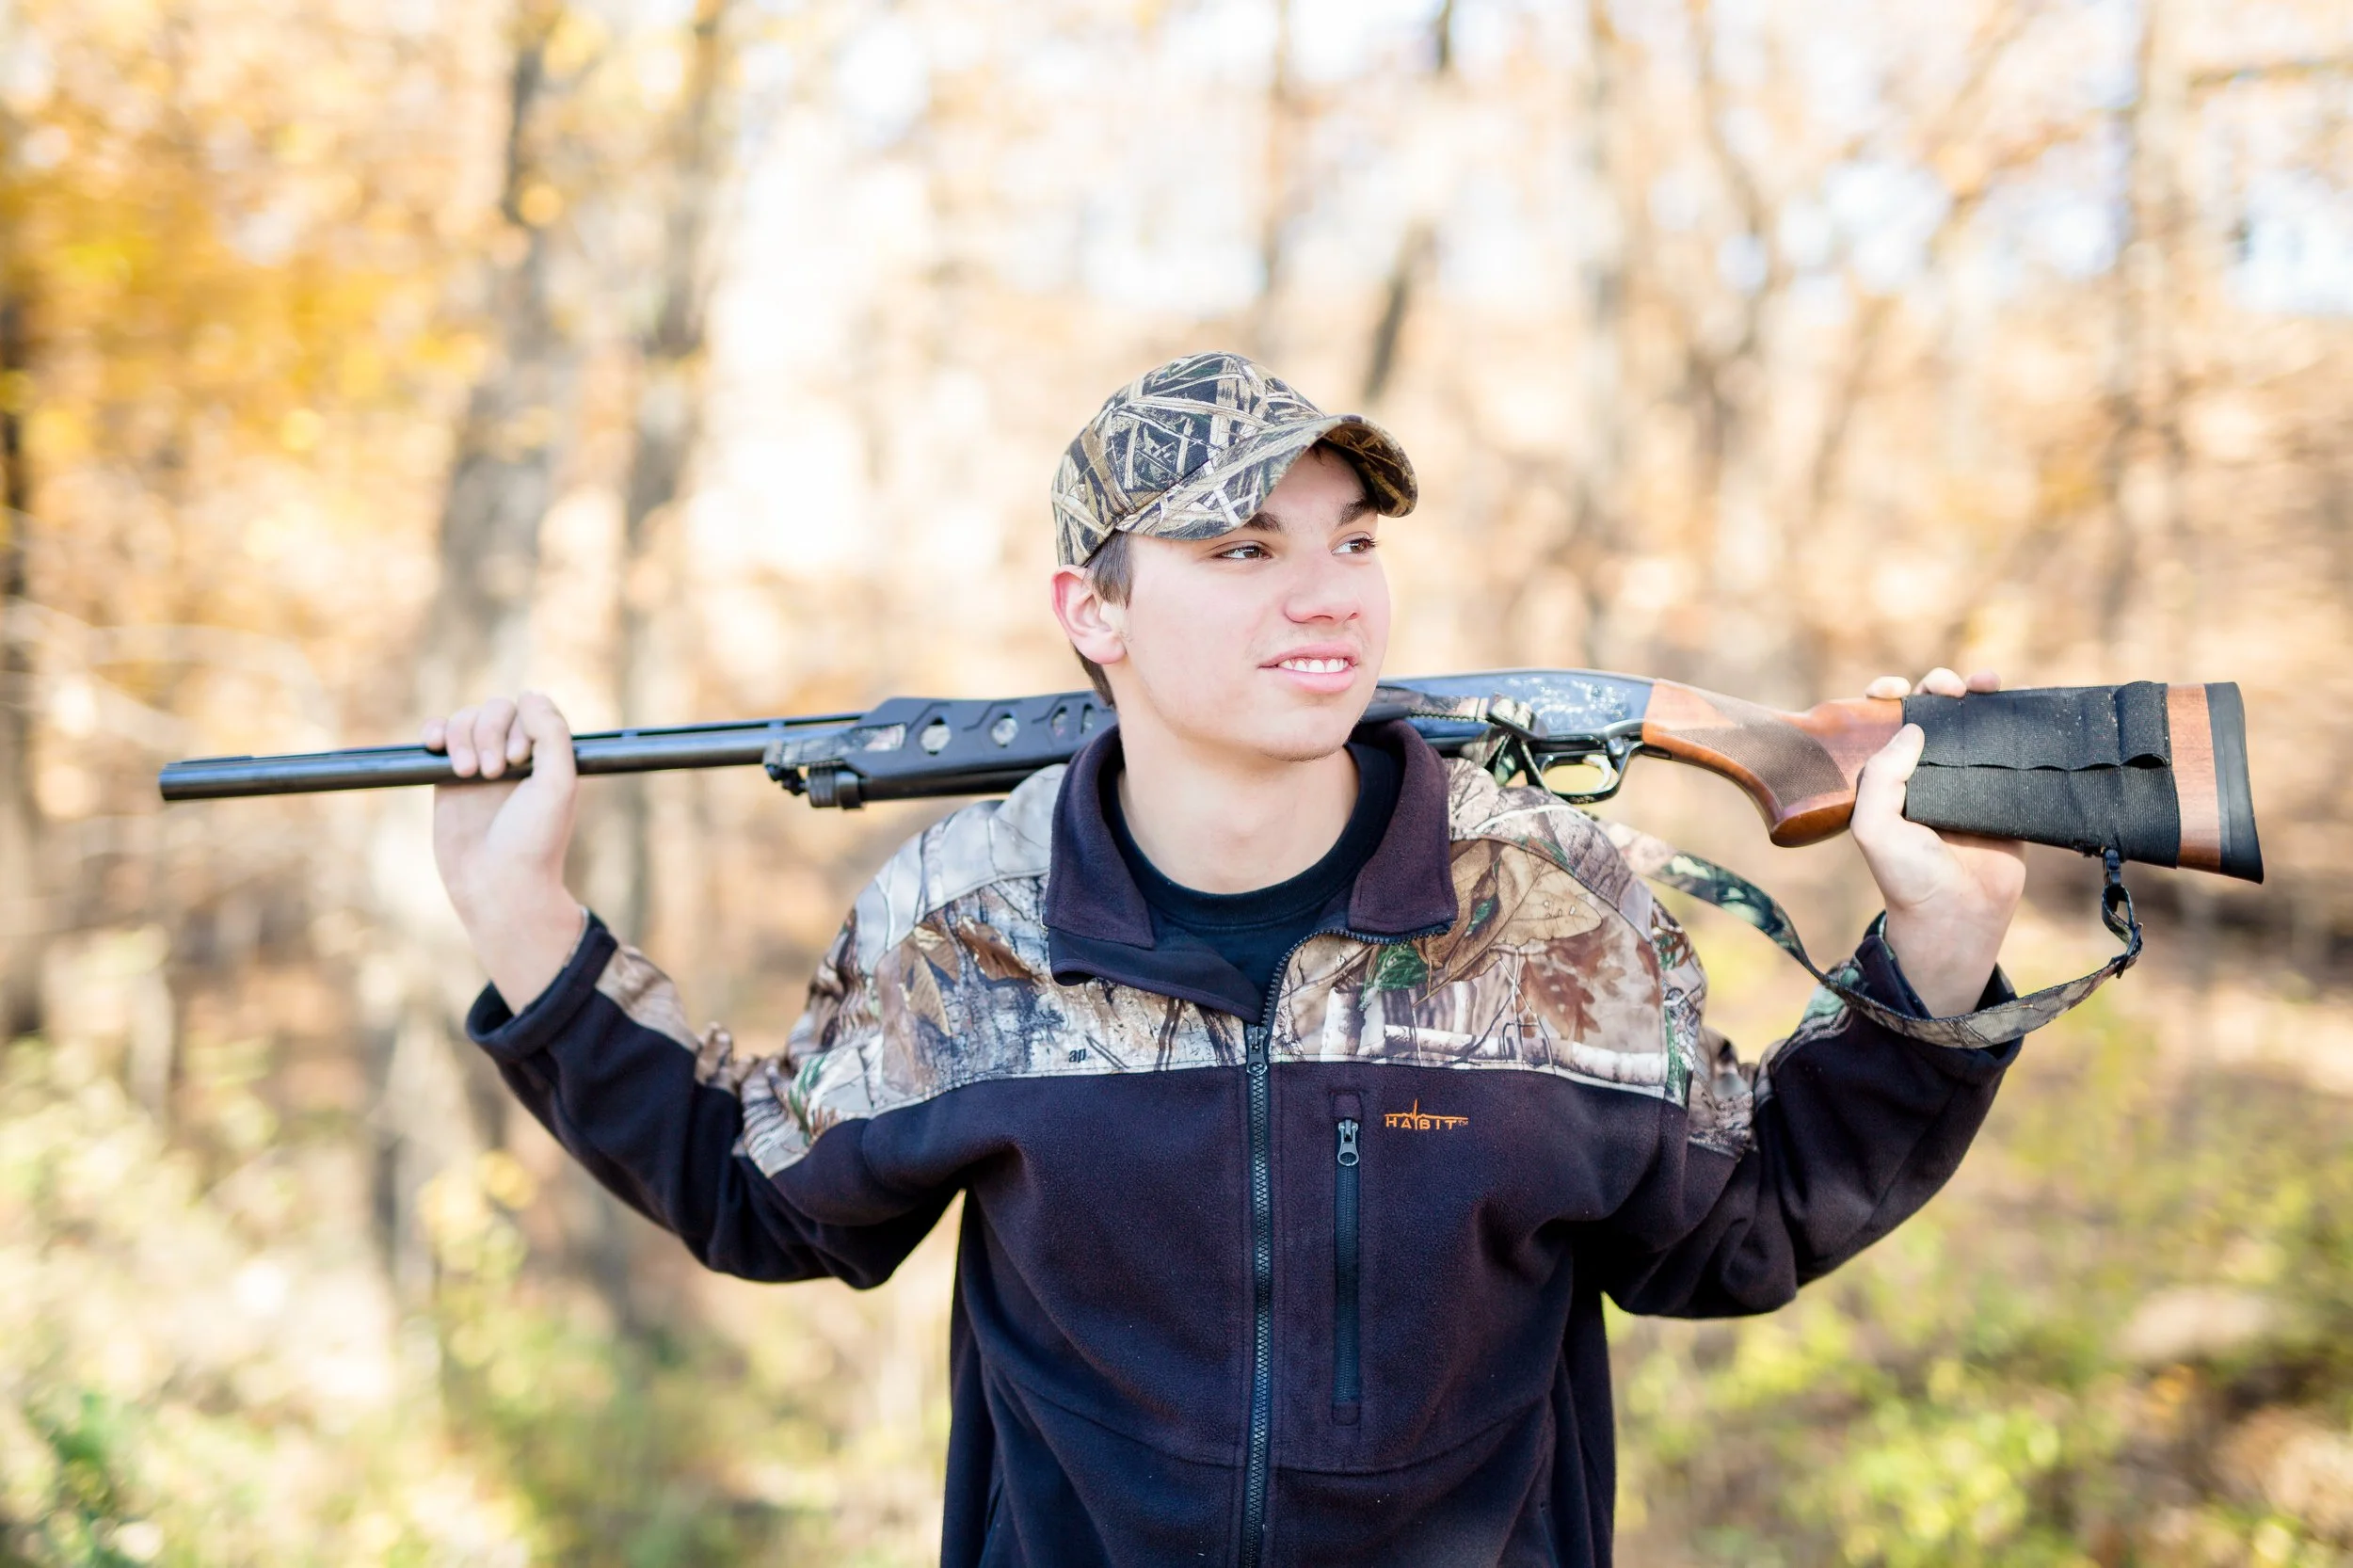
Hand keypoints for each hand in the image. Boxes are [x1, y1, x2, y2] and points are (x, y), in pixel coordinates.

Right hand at [425, 692, 585, 1011]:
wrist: (497, 885)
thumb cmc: (534, 840)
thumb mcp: (556, 784)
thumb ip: (551, 735)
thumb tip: (529, 694)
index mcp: (546, 756)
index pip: (529, 710)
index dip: (519, 725)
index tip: (518, 761)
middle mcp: (514, 757)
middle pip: (495, 710)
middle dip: (488, 731)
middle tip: (492, 772)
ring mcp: (480, 766)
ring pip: (466, 720)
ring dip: (463, 736)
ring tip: (466, 773)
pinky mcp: (448, 780)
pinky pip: (440, 738)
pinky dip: (436, 731)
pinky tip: (434, 744)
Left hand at [1851, 667, 2026, 1017]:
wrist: (1958, 916)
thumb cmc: (1908, 877)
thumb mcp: (1874, 828)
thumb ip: (1881, 777)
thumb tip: (1912, 728)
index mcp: (1886, 778)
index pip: (1881, 725)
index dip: (1884, 697)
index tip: (1892, 688)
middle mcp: (1923, 774)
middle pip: (1929, 715)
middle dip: (1936, 688)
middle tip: (1947, 687)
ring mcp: (1964, 781)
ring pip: (1970, 725)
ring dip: (1975, 695)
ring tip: (1984, 682)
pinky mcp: (2002, 793)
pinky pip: (2009, 750)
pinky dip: (2013, 722)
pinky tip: (2014, 701)